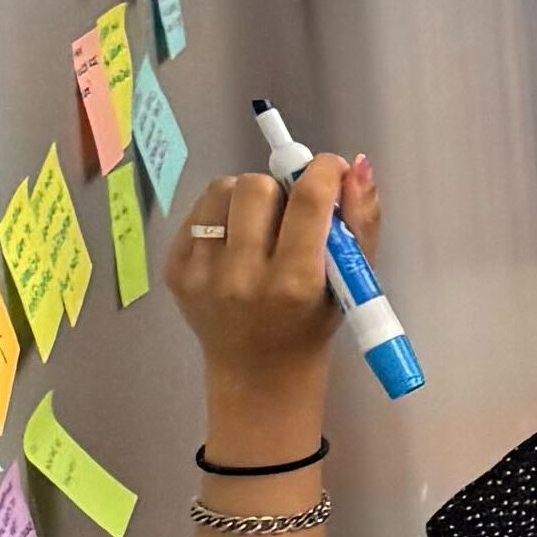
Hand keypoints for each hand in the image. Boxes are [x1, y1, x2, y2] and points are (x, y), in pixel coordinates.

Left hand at [174, 156, 370, 424]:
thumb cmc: (313, 323)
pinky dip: (221, 214)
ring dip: (247, 198)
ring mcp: (202, 276)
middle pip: (257, 187)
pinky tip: (234, 241)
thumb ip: (361, 221)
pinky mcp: (175, 272)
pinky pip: (198, 211)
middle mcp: (242, 278)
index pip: (308, 200)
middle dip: (281, 189)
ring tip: (260, 226)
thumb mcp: (353, 281)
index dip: (322, 170)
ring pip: (223, 190)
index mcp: (295, 283)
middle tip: (289, 213)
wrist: (257, 372)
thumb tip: (354, 164)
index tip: (329, 171)